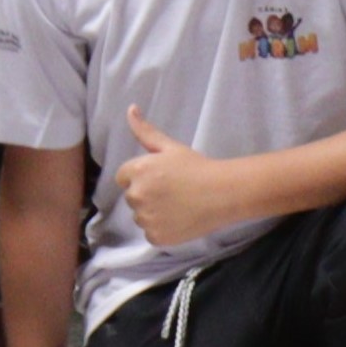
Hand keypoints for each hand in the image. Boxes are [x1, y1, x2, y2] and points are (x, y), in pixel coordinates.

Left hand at [110, 106, 261, 250]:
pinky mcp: (156, 237)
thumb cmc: (197, 167)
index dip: (140, 177)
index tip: (160, 178)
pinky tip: (178, 220)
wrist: (222, 193)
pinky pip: (150, 233)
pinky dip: (161, 229)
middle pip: (131, 197)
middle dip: (146, 194)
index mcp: (137, 171)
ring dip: (152, 212)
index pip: (123, 177)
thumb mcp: (170, 146)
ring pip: (140, 216)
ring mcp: (146, 218)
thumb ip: (145, 131)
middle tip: (171, 191)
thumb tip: (130, 109)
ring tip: (176, 206)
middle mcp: (137, 195)